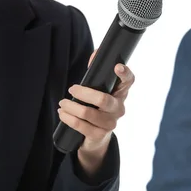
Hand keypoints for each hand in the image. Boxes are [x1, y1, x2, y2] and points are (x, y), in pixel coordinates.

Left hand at [58, 50, 134, 170]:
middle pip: (103, 99)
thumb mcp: (98, 90)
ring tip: (62, 103)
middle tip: (71, 89)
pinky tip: (62, 113)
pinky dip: (68, 118)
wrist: (96, 137)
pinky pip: (81, 126)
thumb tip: (95, 54)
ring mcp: (110, 123)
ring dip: (71, 107)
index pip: (129, 81)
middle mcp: (119, 108)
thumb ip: (96, 72)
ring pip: (88, 113)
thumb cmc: (97, 107)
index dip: (125, 74)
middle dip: (83, 93)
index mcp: (120, 93)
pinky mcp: (99, 135)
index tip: (117, 66)